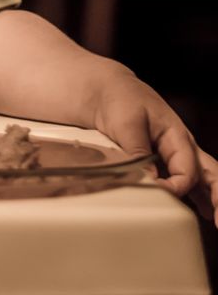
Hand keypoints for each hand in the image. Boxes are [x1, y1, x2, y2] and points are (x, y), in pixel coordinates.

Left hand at [92, 64, 217, 226]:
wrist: (101, 87)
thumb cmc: (119, 98)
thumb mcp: (126, 123)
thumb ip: (139, 152)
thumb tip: (149, 182)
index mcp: (177, 136)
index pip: (187, 172)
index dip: (175, 189)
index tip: (158, 194)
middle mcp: (180, 147)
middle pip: (209, 174)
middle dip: (217, 197)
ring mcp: (171, 154)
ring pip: (201, 179)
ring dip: (210, 199)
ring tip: (216, 220)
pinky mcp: (158, 160)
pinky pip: (182, 180)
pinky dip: (196, 195)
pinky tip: (204, 211)